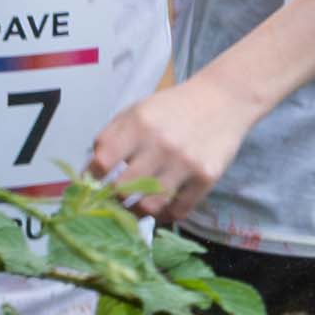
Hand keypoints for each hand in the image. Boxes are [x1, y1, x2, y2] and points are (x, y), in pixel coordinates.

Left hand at [81, 67, 260, 211]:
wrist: (224, 99)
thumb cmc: (173, 108)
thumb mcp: (138, 110)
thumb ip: (111, 136)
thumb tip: (90, 172)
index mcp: (139, 123)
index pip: (102, 161)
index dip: (91, 178)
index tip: (90, 184)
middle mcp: (161, 144)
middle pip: (122, 190)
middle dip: (112, 198)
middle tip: (112, 201)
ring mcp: (185, 163)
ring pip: (149, 206)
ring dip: (136, 212)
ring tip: (134, 208)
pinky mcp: (206, 178)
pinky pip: (178, 211)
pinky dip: (165, 215)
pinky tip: (161, 208)